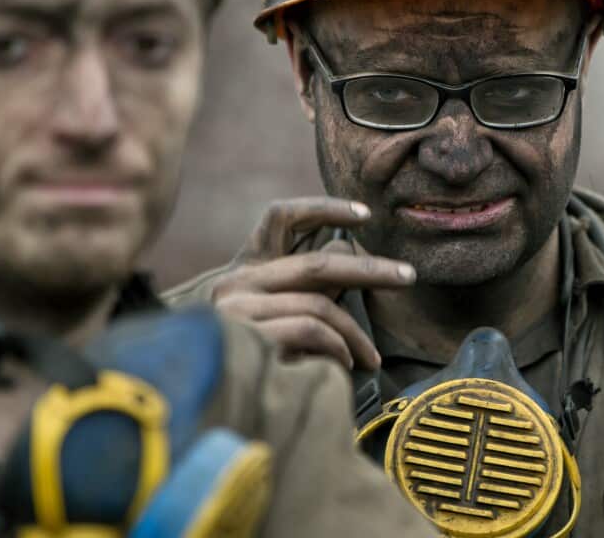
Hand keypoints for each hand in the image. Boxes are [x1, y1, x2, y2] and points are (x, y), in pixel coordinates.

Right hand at [209, 197, 415, 370]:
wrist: (194, 395)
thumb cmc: (238, 362)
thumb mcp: (273, 320)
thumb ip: (306, 289)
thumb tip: (346, 257)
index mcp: (242, 271)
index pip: (281, 216)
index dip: (324, 208)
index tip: (364, 215)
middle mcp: (235, 283)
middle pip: (316, 264)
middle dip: (369, 270)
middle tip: (408, 277)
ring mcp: (236, 310)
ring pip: (318, 304)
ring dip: (354, 333)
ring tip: (370, 358)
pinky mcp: (245, 339)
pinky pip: (310, 329)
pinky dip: (337, 346)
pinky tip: (345, 364)